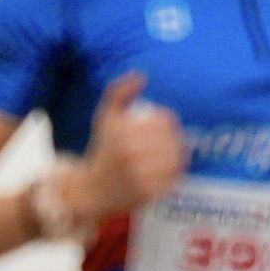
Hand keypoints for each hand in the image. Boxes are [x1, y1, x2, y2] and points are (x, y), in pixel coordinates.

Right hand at [76, 70, 185, 218]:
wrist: (91, 191)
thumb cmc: (102, 149)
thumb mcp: (105, 117)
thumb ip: (119, 92)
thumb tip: (142, 75)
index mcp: (122, 133)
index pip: (164, 121)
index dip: (168, 120)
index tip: (163, 123)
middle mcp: (131, 155)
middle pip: (172, 139)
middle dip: (175, 137)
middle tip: (171, 139)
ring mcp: (142, 177)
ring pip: (176, 158)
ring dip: (178, 154)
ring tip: (171, 153)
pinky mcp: (150, 194)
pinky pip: (174, 178)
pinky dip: (175, 173)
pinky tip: (167, 169)